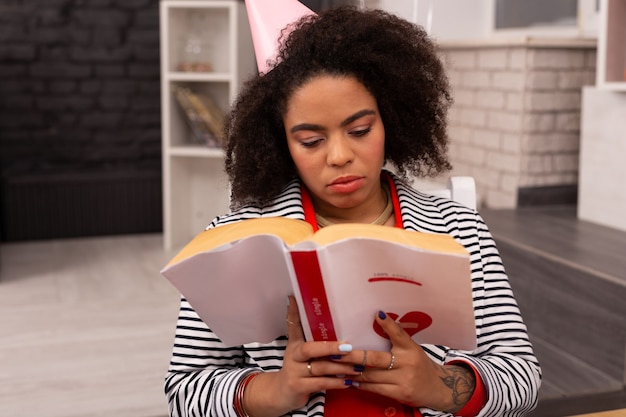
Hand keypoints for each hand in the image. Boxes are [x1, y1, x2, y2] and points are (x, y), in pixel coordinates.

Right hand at [243, 296, 360, 416]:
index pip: (293, 324)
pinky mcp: (298, 387)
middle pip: (310, 349)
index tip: (294, 298)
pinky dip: (336, 383)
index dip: (293, 312)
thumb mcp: (300, 352)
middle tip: (348, 346)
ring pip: (320, 367)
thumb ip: (311, 338)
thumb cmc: (297, 368)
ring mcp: (294, 372)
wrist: (281, 393)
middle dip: (330, 347)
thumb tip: (320, 318)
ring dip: (341, 367)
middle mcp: (293, 355)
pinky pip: (321, 384)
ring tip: (357, 366)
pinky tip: (348, 381)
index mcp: (295, 344)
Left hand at [343, 311, 475, 412]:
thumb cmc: (419, 365)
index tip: (377, 314)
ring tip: (336, 367)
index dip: (388, 324)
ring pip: (371, 375)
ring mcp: (403, 380)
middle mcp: (407, 363)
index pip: (399, 333)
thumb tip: (376, 320)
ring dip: (351, 372)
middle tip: (336, 352)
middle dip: (353, 356)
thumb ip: (396, 339)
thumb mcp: (412, 349)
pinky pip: (375, 388)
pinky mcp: (400, 394)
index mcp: (410, 348)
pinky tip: (350, 381)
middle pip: (375, 359)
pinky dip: (360, 384)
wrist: (439, 389)